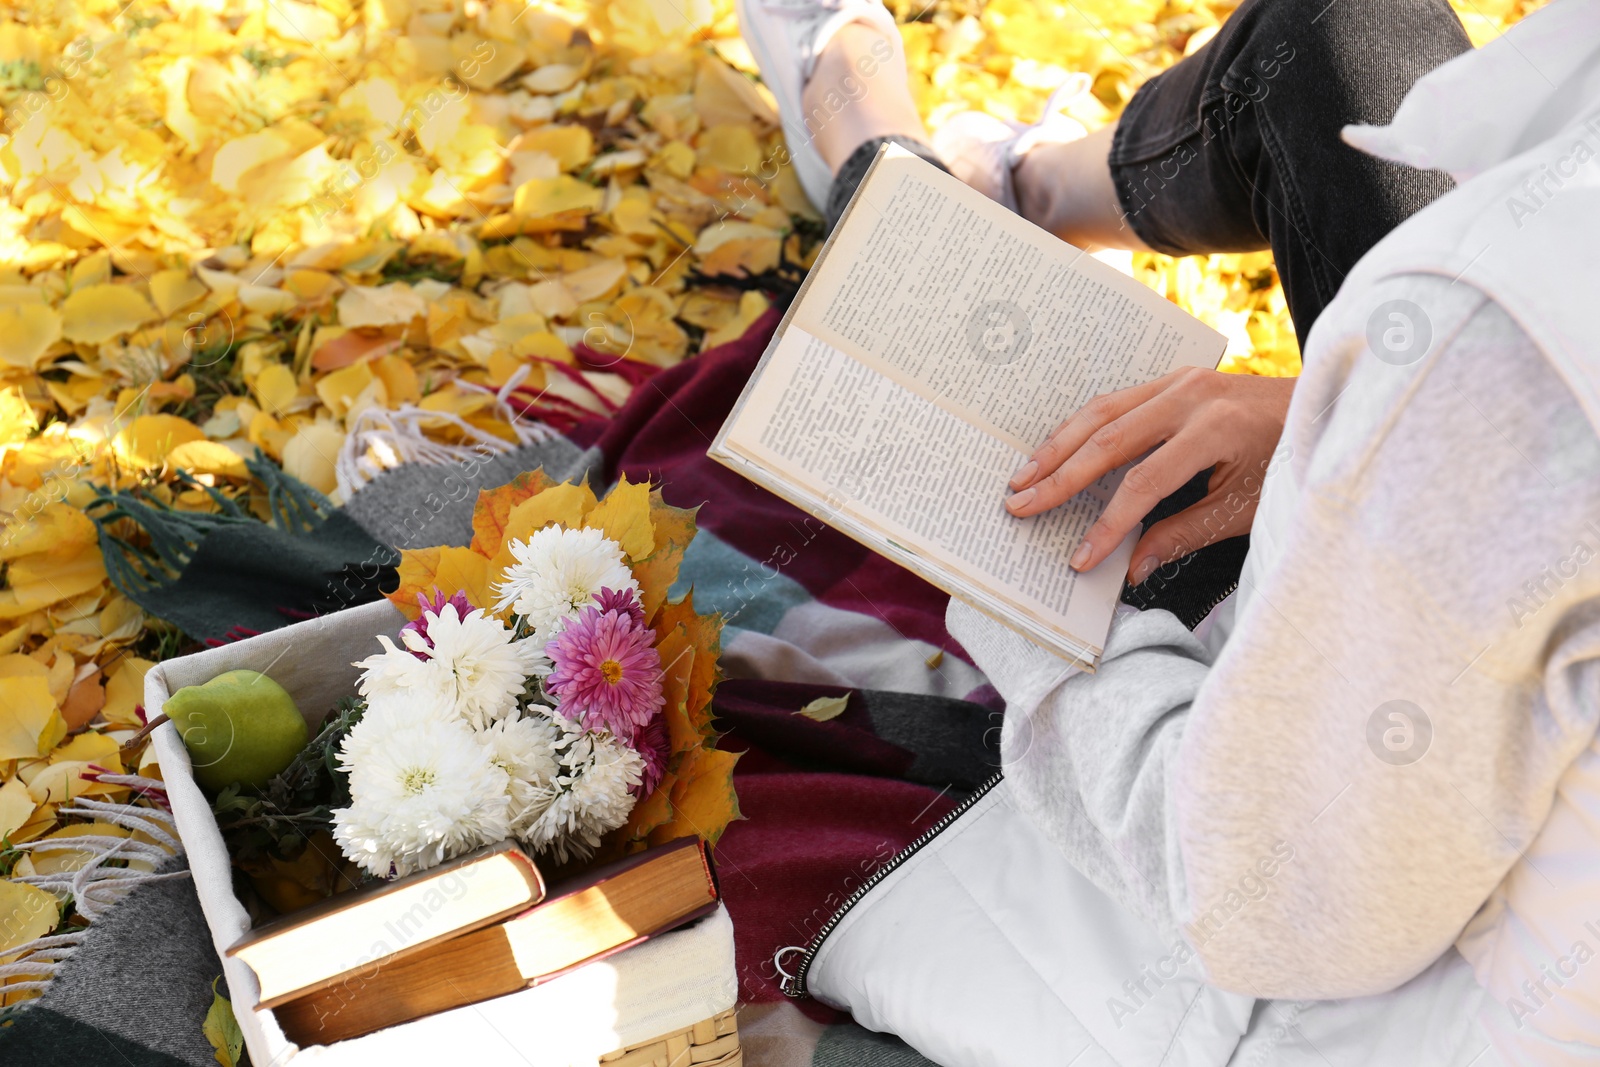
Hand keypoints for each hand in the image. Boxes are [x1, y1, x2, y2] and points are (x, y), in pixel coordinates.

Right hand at [1004, 367, 1294, 582]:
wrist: (1326, 405)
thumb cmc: (1291, 462)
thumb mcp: (1244, 509)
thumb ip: (1184, 534)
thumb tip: (1133, 568)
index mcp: (1215, 429)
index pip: (1143, 484)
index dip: (1106, 525)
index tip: (1079, 560)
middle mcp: (1191, 397)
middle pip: (1108, 440)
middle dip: (1059, 477)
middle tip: (1019, 505)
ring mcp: (1180, 381)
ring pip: (1102, 412)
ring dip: (1058, 447)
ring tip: (1022, 478)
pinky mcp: (1175, 379)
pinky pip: (1115, 401)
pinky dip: (1080, 428)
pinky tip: (1056, 450)